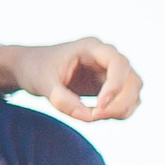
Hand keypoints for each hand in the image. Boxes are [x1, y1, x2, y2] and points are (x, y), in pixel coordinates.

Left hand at [2, 38, 141, 121]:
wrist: (31, 68)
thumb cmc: (35, 70)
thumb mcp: (41, 84)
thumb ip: (60, 99)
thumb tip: (87, 116)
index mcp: (91, 47)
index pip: (118, 63)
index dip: (115, 85)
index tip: (99, 106)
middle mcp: (107, 58)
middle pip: (132, 80)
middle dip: (119, 103)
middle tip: (92, 117)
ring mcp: (112, 72)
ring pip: (133, 92)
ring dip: (120, 109)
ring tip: (90, 117)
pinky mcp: (110, 86)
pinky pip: (126, 101)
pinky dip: (116, 112)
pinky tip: (93, 115)